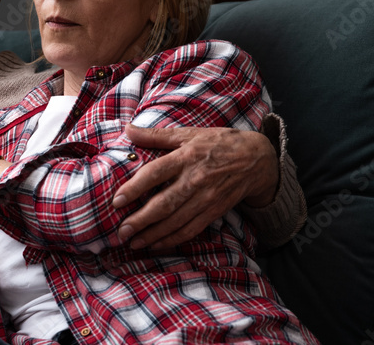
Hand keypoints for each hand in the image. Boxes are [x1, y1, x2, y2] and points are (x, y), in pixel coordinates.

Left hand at [113, 124, 278, 249]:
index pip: (155, 173)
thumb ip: (155, 135)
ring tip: (133, 242)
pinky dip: (173, 239)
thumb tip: (127, 129)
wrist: (256, 159)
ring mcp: (206, 198)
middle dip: (141, 220)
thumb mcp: (188, 134)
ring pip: (176, 221)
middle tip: (121, 231)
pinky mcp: (214, 211)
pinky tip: (156, 245)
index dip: (135, 188)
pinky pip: (191, 229)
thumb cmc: (217, 143)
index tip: (116, 201)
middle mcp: (195, 180)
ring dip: (153, 234)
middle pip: (164, 203)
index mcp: (185, 157)